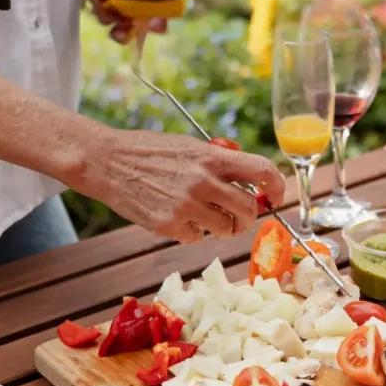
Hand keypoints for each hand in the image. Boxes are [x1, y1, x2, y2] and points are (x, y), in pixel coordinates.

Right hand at [72, 127, 285, 242]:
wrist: (108, 161)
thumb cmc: (149, 151)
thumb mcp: (189, 147)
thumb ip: (218, 163)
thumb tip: (249, 183)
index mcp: (212, 157)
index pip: (262, 170)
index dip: (278, 185)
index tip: (276, 195)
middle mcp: (203, 181)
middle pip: (248, 209)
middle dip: (247, 216)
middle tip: (238, 216)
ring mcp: (186, 205)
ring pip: (225, 229)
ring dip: (221, 227)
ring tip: (205, 216)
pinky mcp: (169, 225)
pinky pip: (196, 238)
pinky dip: (192, 232)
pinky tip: (177, 217)